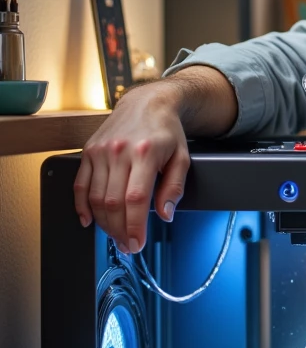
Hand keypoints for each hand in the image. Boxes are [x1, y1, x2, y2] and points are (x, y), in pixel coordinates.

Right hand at [74, 82, 191, 253]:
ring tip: (116, 235)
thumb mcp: (182, 157)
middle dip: (120, 230)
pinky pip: (80, 184)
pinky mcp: (89, 151)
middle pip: (113, 202)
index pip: (135, 199)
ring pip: (95, 197)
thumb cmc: (166, 131)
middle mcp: (119, 151)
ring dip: (104, 223)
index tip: (137, 243)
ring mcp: (101, 151)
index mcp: (145, 153)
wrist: (148, 102)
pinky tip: (89, 220)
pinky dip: (82, 206)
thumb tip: (165, 214)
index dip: (135, 226)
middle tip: (128, 245)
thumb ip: (175, 187)